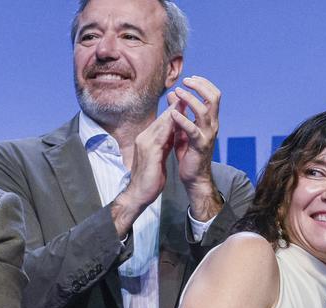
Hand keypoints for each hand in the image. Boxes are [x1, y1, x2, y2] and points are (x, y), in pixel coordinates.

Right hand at [111, 110, 176, 236]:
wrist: (138, 194)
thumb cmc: (149, 179)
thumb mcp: (158, 159)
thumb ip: (163, 146)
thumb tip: (170, 138)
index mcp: (147, 140)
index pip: (162, 123)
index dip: (174, 112)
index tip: (185, 103)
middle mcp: (144, 138)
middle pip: (162, 119)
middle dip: (175, 107)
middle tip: (187, 95)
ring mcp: (145, 143)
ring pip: (161, 123)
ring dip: (173, 112)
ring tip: (185, 101)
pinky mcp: (149, 150)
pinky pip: (161, 134)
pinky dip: (170, 126)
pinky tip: (179, 120)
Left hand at [168, 76, 223, 221]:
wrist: (193, 176)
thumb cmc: (188, 152)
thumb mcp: (182, 127)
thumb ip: (179, 111)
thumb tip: (172, 94)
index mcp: (210, 120)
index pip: (213, 95)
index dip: (203, 84)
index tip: (190, 79)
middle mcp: (212, 125)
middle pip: (213, 98)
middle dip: (200, 86)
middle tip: (185, 81)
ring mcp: (208, 135)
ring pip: (204, 111)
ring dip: (190, 99)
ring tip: (177, 93)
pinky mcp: (200, 145)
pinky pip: (193, 130)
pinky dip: (183, 119)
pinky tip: (173, 113)